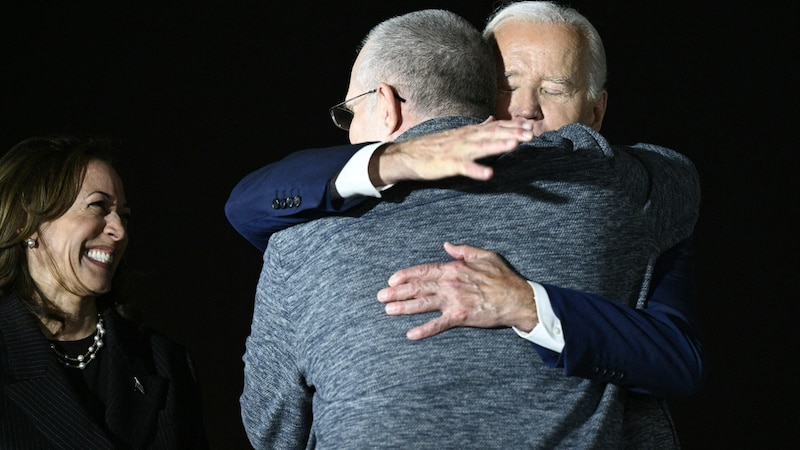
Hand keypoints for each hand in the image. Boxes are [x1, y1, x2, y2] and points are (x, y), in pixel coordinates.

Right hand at [375, 117, 533, 184]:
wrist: (408, 154)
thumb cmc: (434, 146)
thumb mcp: (459, 134)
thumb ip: (478, 128)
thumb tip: (493, 119)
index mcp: (470, 132)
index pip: (495, 127)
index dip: (513, 127)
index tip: (532, 127)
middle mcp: (466, 138)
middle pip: (493, 134)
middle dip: (513, 133)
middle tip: (532, 134)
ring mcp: (458, 151)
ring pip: (482, 147)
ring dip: (499, 145)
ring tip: (516, 145)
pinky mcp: (448, 164)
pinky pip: (465, 167)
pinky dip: (477, 170)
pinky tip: (489, 175)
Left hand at [377, 242, 536, 339]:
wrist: (518, 299)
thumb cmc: (503, 277)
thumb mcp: (484, 255)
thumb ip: (463, 250)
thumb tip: (447, 246)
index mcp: (454, 268)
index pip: (424, 270)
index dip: (406, 275)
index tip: (392, 280)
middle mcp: (450, 284)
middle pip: (418, 287)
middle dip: (397, 292)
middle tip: (380, 296)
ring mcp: (454, 301)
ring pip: (423, 304)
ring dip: (404, 307)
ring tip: (388, 310)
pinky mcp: (460, 317)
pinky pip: (438, 324)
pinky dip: (424, 329)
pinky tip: (410, 334)